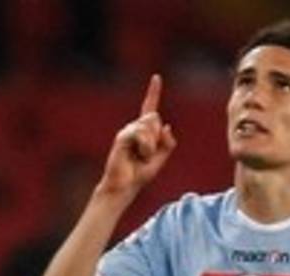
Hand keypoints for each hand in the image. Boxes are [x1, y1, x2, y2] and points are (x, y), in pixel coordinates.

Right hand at [99, 74, 176, 198]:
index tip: (157, 77)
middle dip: (158, 137)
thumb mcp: (161, 158)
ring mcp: (127, 131)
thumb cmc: (141, 173)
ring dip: (152, 145)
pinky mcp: (122, 137)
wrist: (126, 185)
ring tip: (142, 156)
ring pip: (150, 126)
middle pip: (155, 118)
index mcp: (144, 130)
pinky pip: (141, 134)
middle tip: (148, 154)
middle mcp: (134, 127)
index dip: (153, 92)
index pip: (150, 107)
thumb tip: (167, 126)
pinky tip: (139, 155)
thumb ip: (167, 143)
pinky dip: (146, 147)